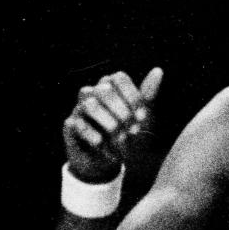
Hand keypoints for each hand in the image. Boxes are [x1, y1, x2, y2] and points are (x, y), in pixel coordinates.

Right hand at [62, 68, 162, 182]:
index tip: (143, 117)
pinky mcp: (70, 126)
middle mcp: (93, 94)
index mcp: (111, 88)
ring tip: (120, 139)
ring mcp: (79, 109)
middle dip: (122, 111)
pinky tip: (103, 144)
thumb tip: (158, 70)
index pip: (119, 78)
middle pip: (104, 89)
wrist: (113, 159)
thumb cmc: (128, 133)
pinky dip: (92, 135)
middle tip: (133, 129)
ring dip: (108, 123)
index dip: (132, 96)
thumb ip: (147, 94)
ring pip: (88, 104)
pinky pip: (75, 124)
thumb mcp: (142, 116)